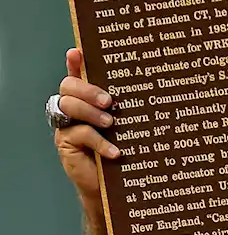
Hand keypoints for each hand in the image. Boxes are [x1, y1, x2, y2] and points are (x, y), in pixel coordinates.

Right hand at [53, 48, 120, 201]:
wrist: (115, 183)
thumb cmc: (126, 147)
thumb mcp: (130, 122)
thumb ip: (130, 104)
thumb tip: (154, 82)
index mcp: (88, 97)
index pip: (77, 74)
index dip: (75, 62)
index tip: (77, 52)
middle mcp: (72, 107)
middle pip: (68, 87)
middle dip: (87, 90)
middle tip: (110, 101)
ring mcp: (66, 125)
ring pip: (67, 107)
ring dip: (90, 113)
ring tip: (111, 123)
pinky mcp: (65, 144)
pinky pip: (78, 135)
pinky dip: (99, 142)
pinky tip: (114, 151)